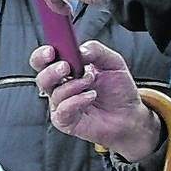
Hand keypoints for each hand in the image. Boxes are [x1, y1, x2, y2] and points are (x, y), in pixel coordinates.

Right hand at [34, 38, 160, 156]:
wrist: (129, 116)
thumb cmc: (118, 92)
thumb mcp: (113, 63)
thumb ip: (96, 50)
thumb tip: (80, 50)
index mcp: (67, 71)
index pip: (43, 61)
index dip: (42, 55)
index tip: (51, 51)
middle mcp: (61, 87)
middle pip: (41, 77)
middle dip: (52, 71)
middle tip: (67, 67)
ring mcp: (62, 104)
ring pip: (53, 93)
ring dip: (73, 85)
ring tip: (90, 83)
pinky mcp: (65, 121)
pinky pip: (62, 110)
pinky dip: (77, 101)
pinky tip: (90, 96)